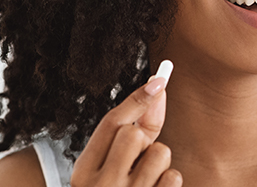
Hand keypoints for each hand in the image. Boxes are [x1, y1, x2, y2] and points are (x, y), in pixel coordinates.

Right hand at [71, 61, 180, 186]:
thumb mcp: (108, 168)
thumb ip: (131, 131)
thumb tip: (158, 88)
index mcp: (82, 172)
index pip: (110, 124)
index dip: (136, 98)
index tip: (159, 79)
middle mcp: (101, 186)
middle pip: (134, 135)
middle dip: (143, 139)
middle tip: (135, 158)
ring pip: (160, 152)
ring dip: (159, 160)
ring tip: (146, 177)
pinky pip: (174, 176)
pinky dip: (170, 180)